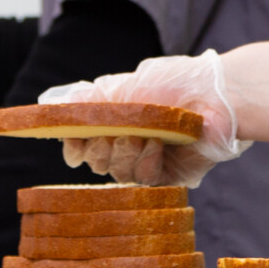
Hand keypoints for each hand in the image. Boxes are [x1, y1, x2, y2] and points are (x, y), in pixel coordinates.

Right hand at [39, 49, 246, 187]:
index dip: (75, 147)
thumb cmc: (173, 84)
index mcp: (116, 121)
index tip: (74, 143)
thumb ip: (88, 100)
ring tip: (144, 135)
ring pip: (118, 174)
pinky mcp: (170, 176)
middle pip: (96, 163)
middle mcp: (129, 142)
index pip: (82, 144)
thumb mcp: (124, 86)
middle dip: (100, 149)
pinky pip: (145, 183)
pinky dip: (146, 164)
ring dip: (126, 154)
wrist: (216, 96)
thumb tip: (52, 105)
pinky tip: (158, 147)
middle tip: (115, 133)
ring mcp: (149, 160)